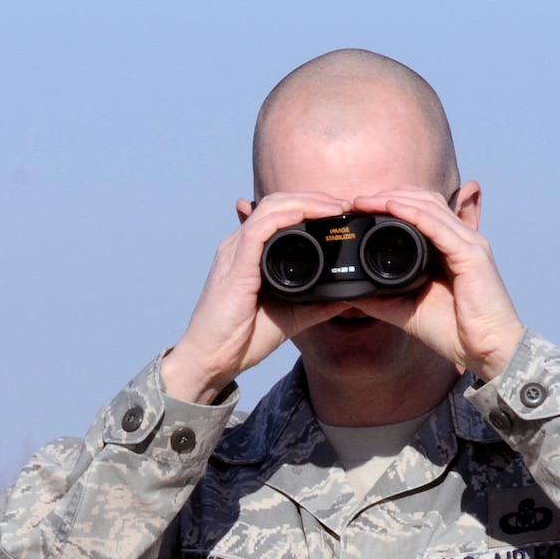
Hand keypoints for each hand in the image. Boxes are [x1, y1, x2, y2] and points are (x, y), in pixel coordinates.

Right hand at [159, 191, 352, 403]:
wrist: (212, 360)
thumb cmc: (241, 339)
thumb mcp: (290, 315)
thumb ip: (316, 302)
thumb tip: (347, 295)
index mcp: (250, 254)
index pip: (279, 214)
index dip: (310, 206)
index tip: (340, 214)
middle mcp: (239, 246)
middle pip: (277, 203)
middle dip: (313, 198)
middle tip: (343, 205)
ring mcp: (234, 253)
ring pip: (270, 208)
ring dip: (305, 202)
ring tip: (334, 208)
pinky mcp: (234, 265)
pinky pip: (260, 228)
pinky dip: (286, 216)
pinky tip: (308, 216)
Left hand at [346, 187, 524, 381]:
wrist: (484, 349)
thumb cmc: (453, 331)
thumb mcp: (406, 309)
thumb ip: (382, 297)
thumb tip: (353, 291)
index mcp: (449, 248)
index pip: (421, 212)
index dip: (390, 205)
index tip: (359, 209)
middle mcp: (461, 239)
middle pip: (424, 201)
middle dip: (389, 195)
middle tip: (357, 201)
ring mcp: (469, 243)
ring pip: (429, 207)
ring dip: (395, 199)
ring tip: (365, 201)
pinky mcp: (471, 253)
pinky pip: (438, 225)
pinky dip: (413, 213)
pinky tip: (391, 207)